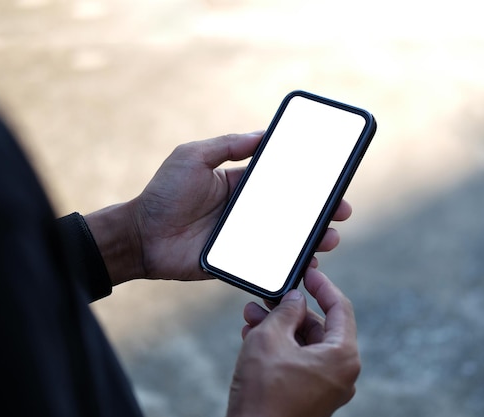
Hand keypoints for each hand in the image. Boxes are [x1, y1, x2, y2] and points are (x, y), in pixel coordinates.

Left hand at [85, 132, 352, 284]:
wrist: (141, 236)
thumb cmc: (164, 194)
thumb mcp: (194, 157)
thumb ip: (228, 146)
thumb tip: (264, 133)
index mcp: (242, 185)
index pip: (283, 182)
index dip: (309, 182)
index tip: (332, 179)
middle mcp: (249, 212)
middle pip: (294, 212)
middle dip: (322, 212)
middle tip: (342, 211)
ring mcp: (247, 238)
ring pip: (289, 239)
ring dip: (313, 238)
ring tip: (330, 238)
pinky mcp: (240, 262)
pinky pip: (271, 264)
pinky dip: (291, 265)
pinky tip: (307, 263)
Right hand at [227, 268, 360, 416]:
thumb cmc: (264, 394)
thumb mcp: (271, 339)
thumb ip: (286, 311)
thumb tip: (295, 299)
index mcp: (343, 356)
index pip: (340, 308)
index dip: (323, 286)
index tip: (309, 272)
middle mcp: (342, 372)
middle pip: (320, 327)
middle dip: (290, 310)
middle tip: (268, 298)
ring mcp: (328, 387)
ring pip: (306, 344)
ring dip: (280, 328)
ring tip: (252, 316)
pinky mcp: (312, 397)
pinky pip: (300, 362)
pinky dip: (281, 348)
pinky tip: (254, 336)